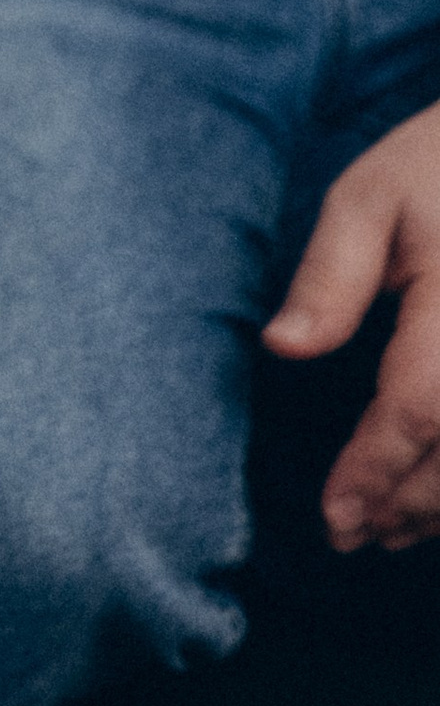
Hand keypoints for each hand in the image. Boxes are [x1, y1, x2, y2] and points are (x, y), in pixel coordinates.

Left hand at [262, 98, 439, 550]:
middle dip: (407, 504)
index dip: (377, 468)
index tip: (334, 516)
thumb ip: (330, 277)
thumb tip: (282, 348)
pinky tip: (438, 501)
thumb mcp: (368, 199)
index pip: (420, 404)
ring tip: (388, 529)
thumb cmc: (433, 170)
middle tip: (348, 535)